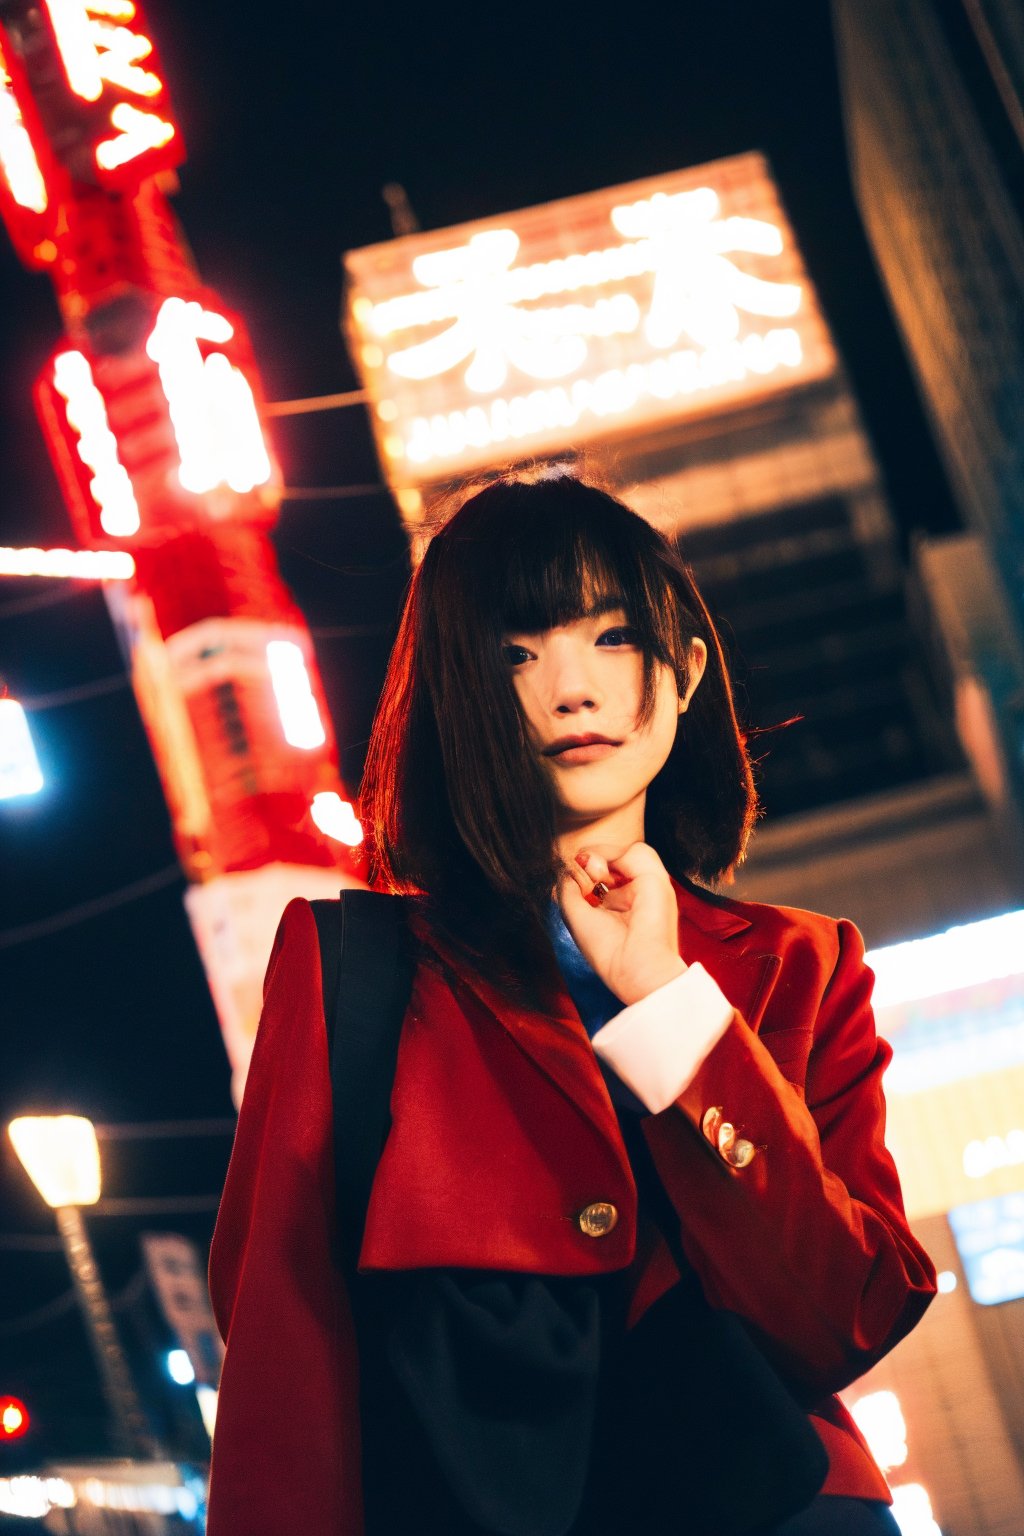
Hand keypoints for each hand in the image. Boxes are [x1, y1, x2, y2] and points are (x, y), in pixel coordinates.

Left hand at [556, 842, 686, 1005]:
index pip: (598, 874)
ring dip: (599, 855)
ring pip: (623, 850)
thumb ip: (569, 885)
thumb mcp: (575, 914)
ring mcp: (644, 886)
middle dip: (587, 861)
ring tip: (593, 876)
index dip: (581, 872)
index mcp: (616, 906)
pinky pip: (636, 850)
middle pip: (609, 859)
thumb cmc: (606, 951)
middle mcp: (632, 895)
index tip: (572, 884)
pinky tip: (601, 874)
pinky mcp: (656, 879)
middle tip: (581, 879)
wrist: (633, 967)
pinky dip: (613, 855)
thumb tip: (570, 865)